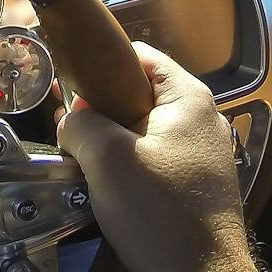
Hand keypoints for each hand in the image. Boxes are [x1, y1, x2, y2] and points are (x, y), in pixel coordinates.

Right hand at [58, 43, 254, 271]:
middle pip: (136, 95)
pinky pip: (152, 161)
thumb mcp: (107, 159)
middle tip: (74, 135)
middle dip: (100, 113)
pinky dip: (128, 169)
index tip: (72, 92)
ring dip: (111, 146)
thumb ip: (80, 124)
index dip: (99, 68)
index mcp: (189, 98)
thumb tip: (71, 120)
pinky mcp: (193, 184)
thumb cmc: (163, 215)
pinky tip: (110, 190)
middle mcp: (200, 120)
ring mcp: (200, 154)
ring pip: (141, 131)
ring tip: (89, 166)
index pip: (137, 56)